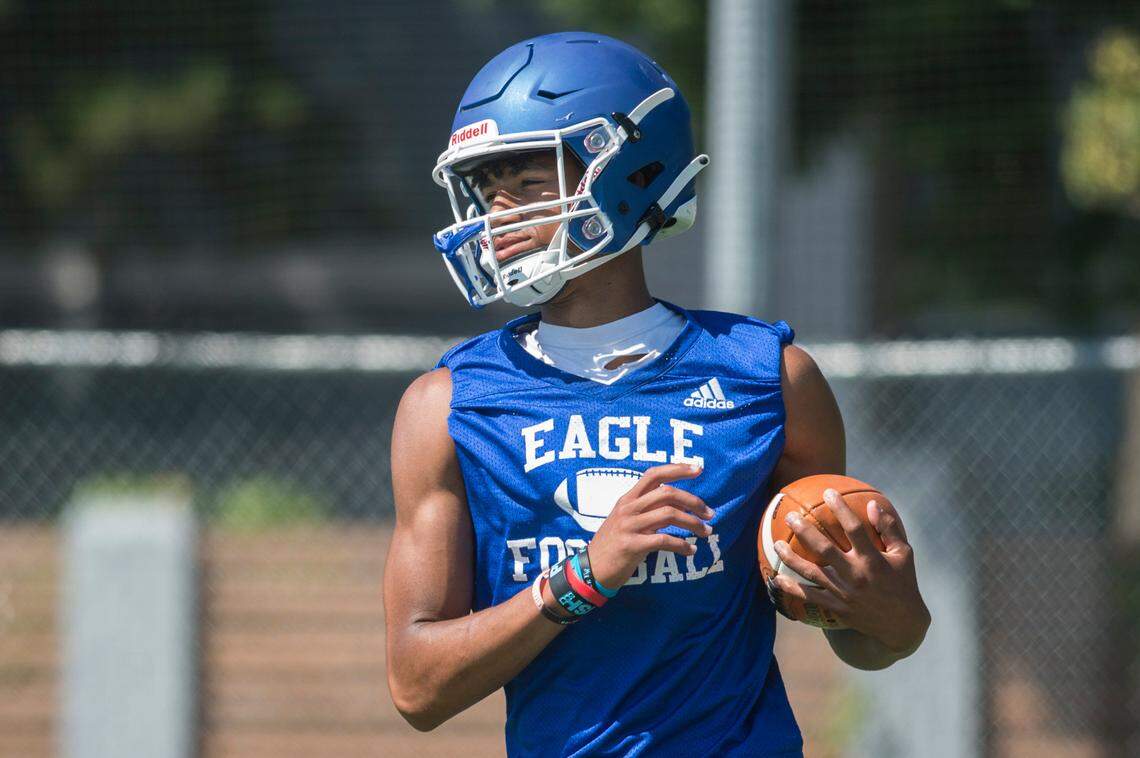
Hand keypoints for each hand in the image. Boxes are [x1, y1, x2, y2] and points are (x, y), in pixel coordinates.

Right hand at [587, 463, 713, 588]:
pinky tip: (691, 551)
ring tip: (706, 532)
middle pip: (667, 493)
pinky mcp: (632, 545)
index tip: (698, 469)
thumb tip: (676, 505)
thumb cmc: (612, 544)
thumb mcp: (625, 520)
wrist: (591, 569)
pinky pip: (664, 540)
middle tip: (710, 513)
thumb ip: (645, 509)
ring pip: (669, 514)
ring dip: (693, 523)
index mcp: (627, 499)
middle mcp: (628, 508)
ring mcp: (629, 526)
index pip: (654, 475)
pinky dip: (682, 545)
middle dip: (694, 501)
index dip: (677, 469)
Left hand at [772, 488, 928, 653]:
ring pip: (811, 573)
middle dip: (805, 531)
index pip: (854, 528)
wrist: (901, 624)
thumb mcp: (903, 554)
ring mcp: (844, 593)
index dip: (840, 509)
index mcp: (873, 559)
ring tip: (776, 544)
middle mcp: (856, 575)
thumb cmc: (903, 583)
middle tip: (790, 516)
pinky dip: (792, 588)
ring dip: (791, 558)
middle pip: (824, 549)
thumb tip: (872, 504)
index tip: (828, 493)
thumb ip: (888, 528)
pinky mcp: (837, 607)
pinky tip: (776, 579)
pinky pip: (810, 596)